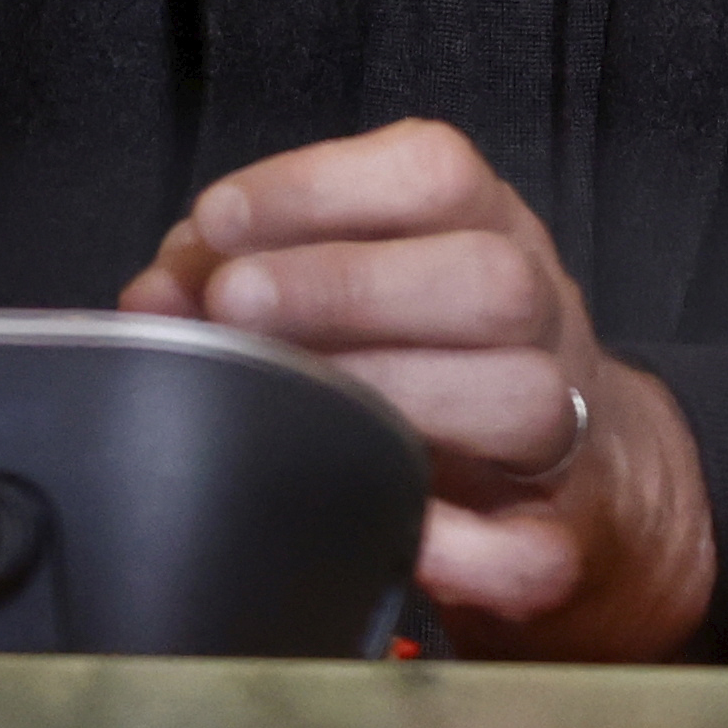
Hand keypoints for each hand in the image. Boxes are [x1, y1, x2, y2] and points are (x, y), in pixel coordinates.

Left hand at [116, 120, 713, 658]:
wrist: (569, 474)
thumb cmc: (426, 355)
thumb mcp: (345, 282)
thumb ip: (246, 273)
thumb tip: (157, 294)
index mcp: (486, 231)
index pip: (436, 172)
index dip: (322, 185)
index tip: (218, 219)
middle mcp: (539, 315)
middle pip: (492, 279)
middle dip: (348, 286)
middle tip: (236, 306)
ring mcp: (564, 425)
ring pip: (528, 401)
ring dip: (398, 398)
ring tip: (291, 407)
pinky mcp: (561, 533)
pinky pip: (536, 551)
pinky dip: (467, 555)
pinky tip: (399, 541)